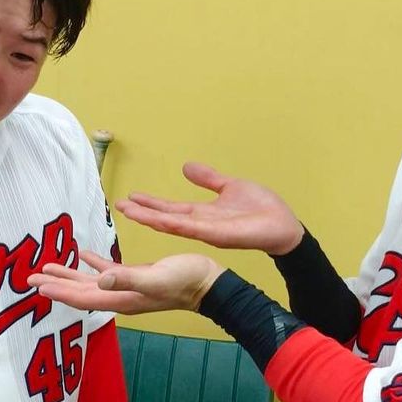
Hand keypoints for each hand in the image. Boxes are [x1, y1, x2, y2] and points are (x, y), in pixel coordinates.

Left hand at [30, 251, 224, 315]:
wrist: (208, 283)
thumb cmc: (185, 281)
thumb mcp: (155, 278)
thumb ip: (127, 278)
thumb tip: (99, 279)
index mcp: (120, 298)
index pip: (81, 298)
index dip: (58, 292)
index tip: (37, 286)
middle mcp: (119, 296)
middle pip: (79, 292)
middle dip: (55, 285)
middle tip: (30, 280)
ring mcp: (126, 288)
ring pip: (89, 283)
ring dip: (68, 275)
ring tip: (47, 268)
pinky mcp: (135, 277)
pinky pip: (107, 271)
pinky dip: (92, 264)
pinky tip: (82, 255)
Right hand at [118, 162, 302, 254]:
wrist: (283, 225)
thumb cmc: (262, 209)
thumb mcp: (229, 186)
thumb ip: (208, 179)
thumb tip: (186, 167)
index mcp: (202, 214)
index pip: (170, 209)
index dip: (150, 204)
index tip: (131, 197)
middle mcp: (200, 224)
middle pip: (164, 218)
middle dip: (142, 212)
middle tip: (118, 205)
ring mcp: (207, 231)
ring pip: (171, 224)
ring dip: (149, 217)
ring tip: (128, 210)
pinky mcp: (217, 234)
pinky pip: (191, 228)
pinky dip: (172, 223)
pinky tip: (157, 219)